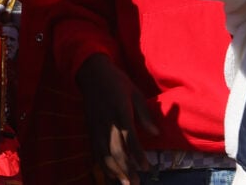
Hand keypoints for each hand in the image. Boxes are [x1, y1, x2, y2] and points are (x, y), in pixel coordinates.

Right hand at [76, 55, 158, 184]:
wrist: (91, 72)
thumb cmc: (117, 82)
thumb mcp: (135, 93)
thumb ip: (144, 114)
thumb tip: (156, 133)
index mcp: (120, 111)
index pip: (129, 138)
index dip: (137, 154)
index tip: (147, 167)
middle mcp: (106, 121)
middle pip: (115, 150)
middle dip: (126, 168)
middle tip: (136, 182)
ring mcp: (95, 125)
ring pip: (102, 153)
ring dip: (113, 170)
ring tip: (124, 182)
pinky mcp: (89, 128)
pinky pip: (94, 150)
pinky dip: (101, 164)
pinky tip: (109, 174)